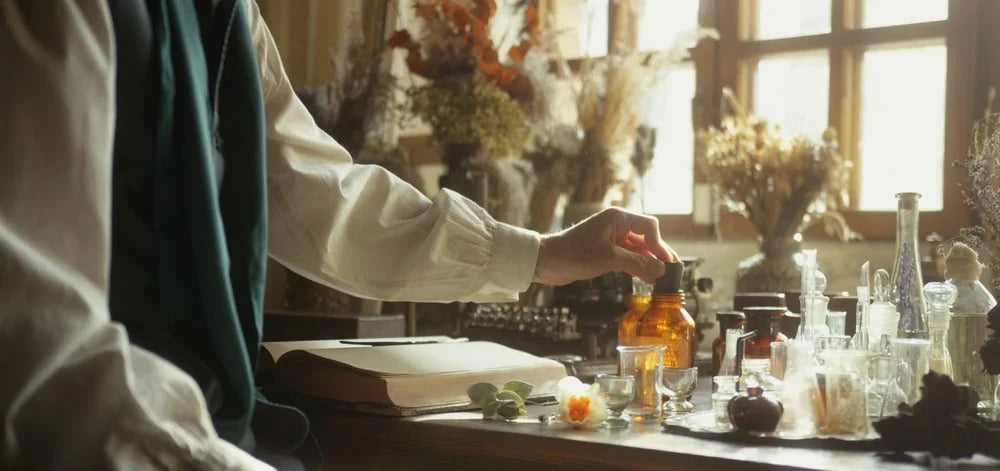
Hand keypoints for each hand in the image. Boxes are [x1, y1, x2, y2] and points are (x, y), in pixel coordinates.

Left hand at [533, 207, 678, 285]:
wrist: (547, 261)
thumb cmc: (573, 254)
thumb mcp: (608, 259)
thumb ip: (636, 263)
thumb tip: (661, 269)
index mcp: (618, 218)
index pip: (649, 227)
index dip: (660, 245)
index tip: (666, 263)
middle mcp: (617, 225)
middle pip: (646, 238)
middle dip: (658, 255)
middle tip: (672, 272)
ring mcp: (612, 239)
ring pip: (638, 250)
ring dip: (649, 263)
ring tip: (661, 279)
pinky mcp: (606, 251)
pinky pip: (629, 257)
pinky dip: (638, 267)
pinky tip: (647, 278)